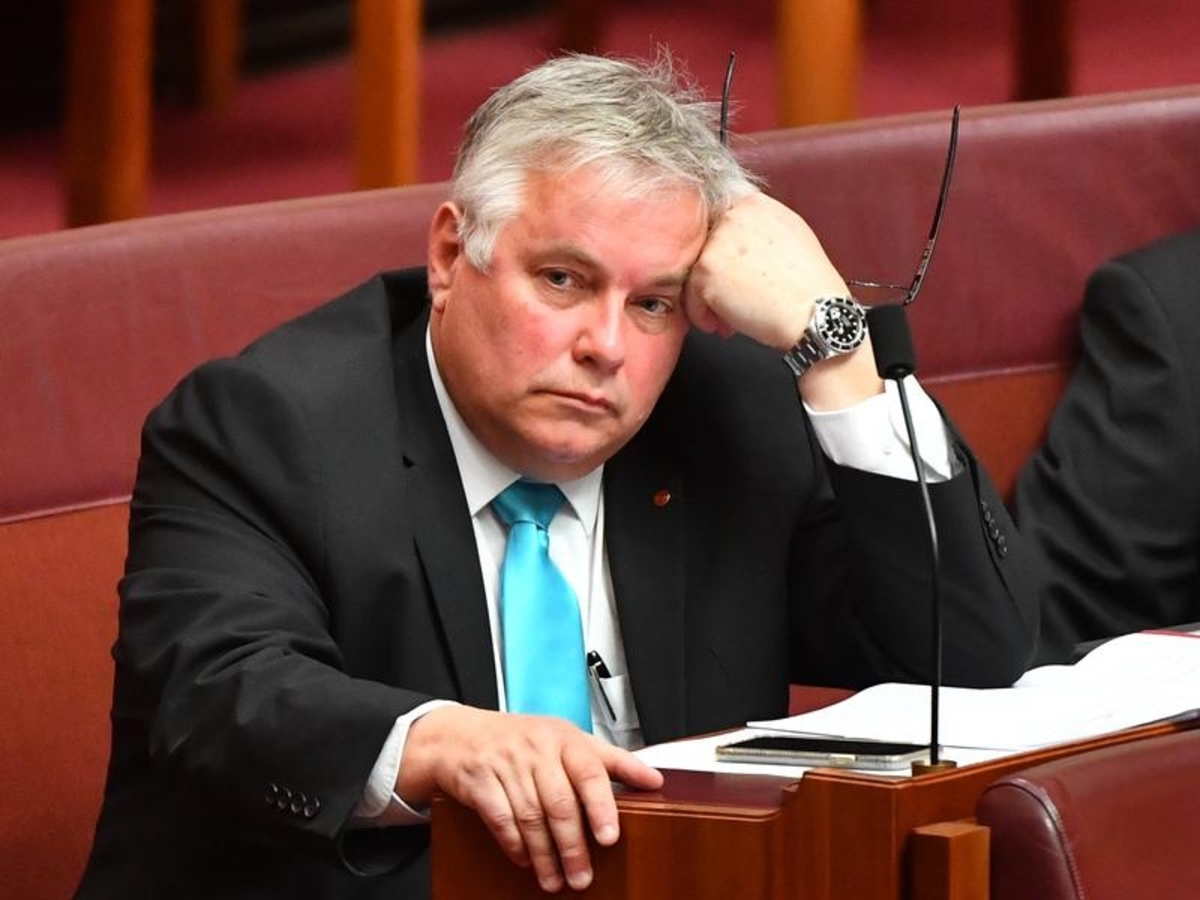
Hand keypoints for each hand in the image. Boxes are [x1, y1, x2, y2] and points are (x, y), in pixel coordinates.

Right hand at [396, 705, 662, 892]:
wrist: (459, 735)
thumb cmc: (523, 739)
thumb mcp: (569, 740)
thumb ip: (612, 761)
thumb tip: (655, 780)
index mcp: (564, 738)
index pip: (590, 771)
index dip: (601, 806)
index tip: (610, 838)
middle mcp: (536, 748)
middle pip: (560, 803)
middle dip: (573, 846)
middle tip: (582, 877)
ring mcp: (506, 763)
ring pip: (531, 817)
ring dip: (545, 855)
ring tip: (556, 880)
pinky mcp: (480, 780)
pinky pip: (500, 819)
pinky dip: (515, 845)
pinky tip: (526, 861)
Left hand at [684, 189, 848, 348]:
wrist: (816, 311)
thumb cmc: (808, 283)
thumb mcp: (790, 233)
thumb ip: (759, 226)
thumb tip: (736, 232)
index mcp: (753, 204)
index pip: (719, 224)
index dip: (723, 254)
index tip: (730, 274)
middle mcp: (732, 216)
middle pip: (706, 251)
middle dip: (717, 280)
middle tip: (735, 302)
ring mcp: (716, 243)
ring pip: (696, 275)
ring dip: (709, 300)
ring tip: (731, 319)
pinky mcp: (706, 271)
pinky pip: (691, 297)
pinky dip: (702, 316)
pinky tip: (724, 325)